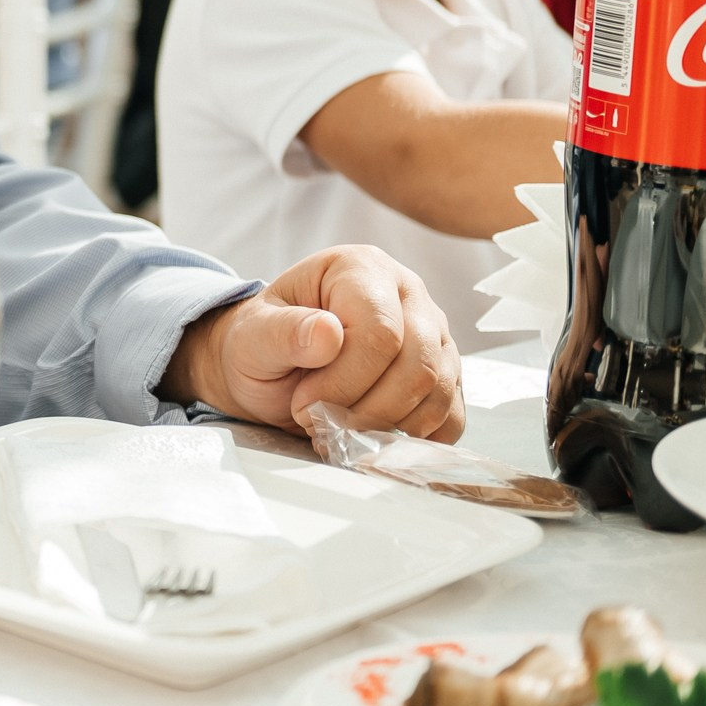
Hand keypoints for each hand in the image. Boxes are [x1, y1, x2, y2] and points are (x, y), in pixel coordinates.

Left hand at [160, 245, 464, 440]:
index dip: (345, 380)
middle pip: (420, 364)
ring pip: (439, 392)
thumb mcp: (253, 337)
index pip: (380, 331)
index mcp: (361, 268)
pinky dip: (416, 437)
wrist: (273, 369)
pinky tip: (374, 436)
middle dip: (368, 409)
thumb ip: (283, 332)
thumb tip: (328, 333)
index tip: (303, 404)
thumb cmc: (263, 345)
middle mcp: (409, 293)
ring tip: (341, 427)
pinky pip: (452, 416)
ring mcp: (435, 334)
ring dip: (389, 425)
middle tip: (322, 423)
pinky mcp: (446, 375)